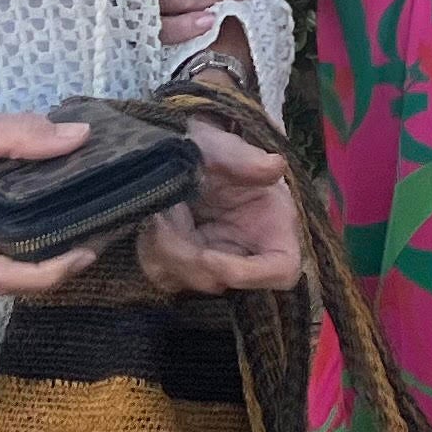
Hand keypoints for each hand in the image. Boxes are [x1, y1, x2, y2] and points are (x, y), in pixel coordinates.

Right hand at [0, 102, 101, 298]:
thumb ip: (21, 136)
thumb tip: (78, 137)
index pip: (0, 278)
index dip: (49, 272)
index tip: (87, 250)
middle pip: (5, 279)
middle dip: (53, 260)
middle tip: (95, 226)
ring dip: (29, 255)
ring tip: (69, 221)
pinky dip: (4, 249)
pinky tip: (25, 221)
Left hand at [134, 114, 303, 293]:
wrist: (180, 152)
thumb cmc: (213, 149)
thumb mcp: (226, 149)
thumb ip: (247, 159)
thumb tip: (274, 165)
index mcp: (273, 228)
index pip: (281, 271)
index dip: (249, 274)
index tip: (207, 255)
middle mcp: (245, 254)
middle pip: (219, 282)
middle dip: (185, 257)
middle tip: (162, 220)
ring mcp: (211, 263)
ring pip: (184, 281)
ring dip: (163, 250)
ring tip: (158, 211)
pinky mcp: (181, 264)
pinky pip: (161, 271)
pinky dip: (150, 248)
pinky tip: (152, 219)